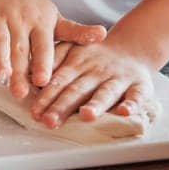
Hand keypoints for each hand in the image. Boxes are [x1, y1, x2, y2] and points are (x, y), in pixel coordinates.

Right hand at [0, 0, 105, 96]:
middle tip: (20, 93)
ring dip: (1, 57)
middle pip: (20, 47)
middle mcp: (20, 18)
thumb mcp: (54, 18)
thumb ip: (75, 32)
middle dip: (20, 70)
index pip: (43, 45)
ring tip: (2, 76)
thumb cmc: (31, 4)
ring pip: (0, 38)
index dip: (43, 63)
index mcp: (40, 22)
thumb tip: (104, 35)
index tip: (43, 82)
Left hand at [29, 40, 155, 127]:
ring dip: (96, 104)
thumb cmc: (94, 56)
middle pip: (79, 90)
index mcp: (78, 63)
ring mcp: (119, 79)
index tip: (35, 112)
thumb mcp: (72, 49)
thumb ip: (54, 59)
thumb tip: (28, 73)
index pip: (60, 80)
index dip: (47, 96)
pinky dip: (133, 104)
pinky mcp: (140, 86)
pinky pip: (137, 96)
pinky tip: (125, 113)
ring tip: (87, 115)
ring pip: (106, 92)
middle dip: (63, 106)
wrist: (132, 48)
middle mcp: (98, 71)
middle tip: (50, 121)